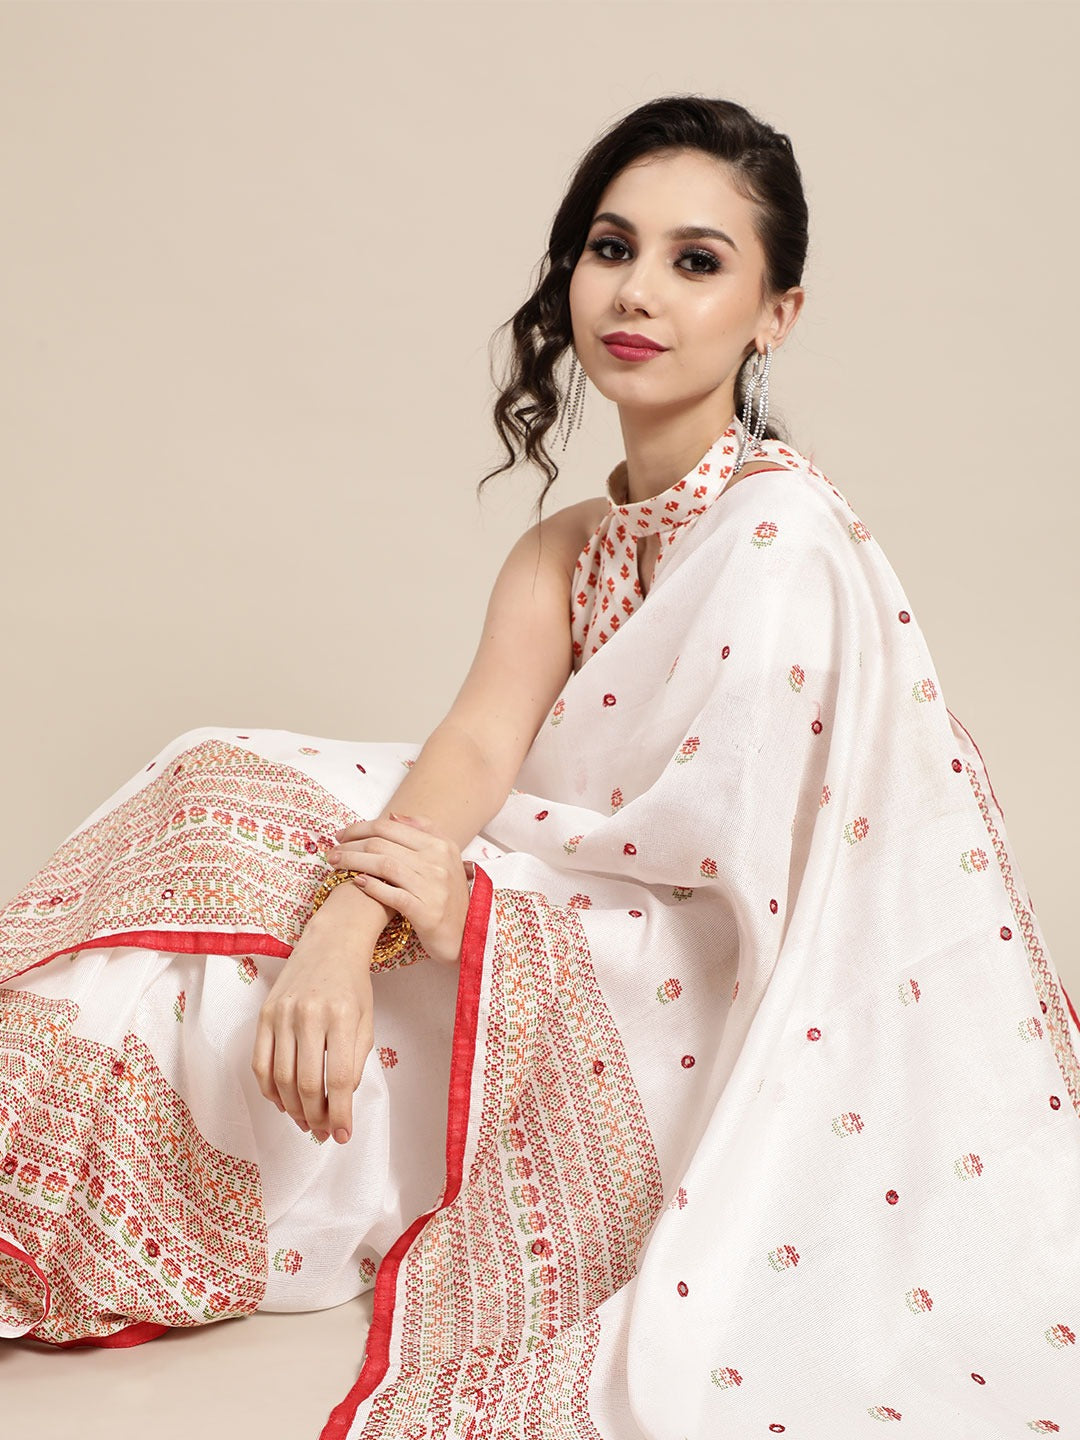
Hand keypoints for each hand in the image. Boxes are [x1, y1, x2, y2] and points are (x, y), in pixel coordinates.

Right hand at [250, 898, 378, 1143]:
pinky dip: (269, 1090)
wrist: (329, 944)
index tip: (343, 1135)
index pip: (338, 1079)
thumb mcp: (365, 1021)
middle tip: (322, 1133)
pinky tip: (283, 1103)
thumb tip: (339, 1102)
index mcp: (340, 1016)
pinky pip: (260, 1063)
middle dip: (315, 1117)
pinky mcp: (263, 1015)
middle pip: (305, 1083)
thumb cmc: (352, 985)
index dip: (339, 1114)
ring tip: (305, 1123)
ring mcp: (281, 1014)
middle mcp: (307, 1014)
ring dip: (292, 1109)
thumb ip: (354, 1061)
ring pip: (280, 1078)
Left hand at [325, 813, 472, 965]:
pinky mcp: (426, 912)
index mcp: (441, 844)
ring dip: (353, 862)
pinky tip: (356, 883)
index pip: (390, 827)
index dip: (360, 828)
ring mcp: (433, 887)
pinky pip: (392, 895)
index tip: (341, 835)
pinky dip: (372, 887)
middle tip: (331, 852)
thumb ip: (424, 832)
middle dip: (350, 845)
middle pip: (382, 844)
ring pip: (384, 865)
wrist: (467, 934)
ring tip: (335, 864)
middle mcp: (438, 862)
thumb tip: (393, 816)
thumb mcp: (446, 857)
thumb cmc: (449, 895)